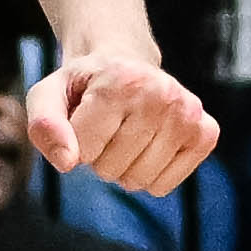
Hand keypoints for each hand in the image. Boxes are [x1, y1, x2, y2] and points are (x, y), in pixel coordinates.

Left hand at [25, 48, 222, 194]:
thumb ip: (44, 125)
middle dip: (99, 157)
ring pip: (137, 181)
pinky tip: (148, 146)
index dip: (75, 144)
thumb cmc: (83, 86)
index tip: (83, 119)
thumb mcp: (48, 96)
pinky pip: (163, 186)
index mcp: (121, 80)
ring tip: (126, 136)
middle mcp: (162, 93)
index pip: (83, 151)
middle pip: (111, 169)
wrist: (126, 63)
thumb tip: (68, 163)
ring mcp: (188, 113)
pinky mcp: (206, 133)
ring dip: (123, 168)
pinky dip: (148, 177)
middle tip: (107, 127)